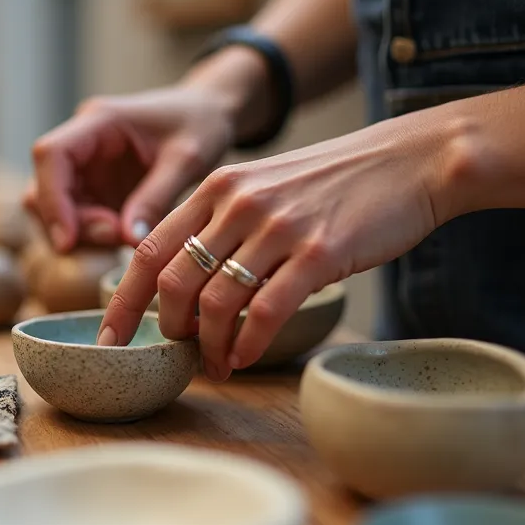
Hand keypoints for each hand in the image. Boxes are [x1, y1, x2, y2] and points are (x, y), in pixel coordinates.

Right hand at [25, 85, 235, 251]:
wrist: (208, 114)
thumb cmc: (200, 124)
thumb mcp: (187, 159)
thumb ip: (157, 197)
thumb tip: (128, 238)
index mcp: (99, 122)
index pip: (50, 155)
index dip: (51, 198)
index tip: (68, 239)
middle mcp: (82, 143)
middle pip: (45, 187)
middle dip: (70, 222)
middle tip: (115, 237)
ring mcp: (86, 167)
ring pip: (56, 208)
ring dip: (81, 232)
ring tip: (125, 236)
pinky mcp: (95, 188)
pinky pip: (77, 218)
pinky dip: (94, 235)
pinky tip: (126, 235)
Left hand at [99, 111, 468, 379]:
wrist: (412, 159)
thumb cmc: (337, 183)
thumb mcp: (265, 186)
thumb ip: (222, 221)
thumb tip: (185, 280)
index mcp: (217, 187)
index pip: (148, 248)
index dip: (124, 299)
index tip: (111, 338)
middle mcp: (238, 203)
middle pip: (174, 280)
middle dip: (168, 328)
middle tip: (180, 352)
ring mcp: (278, 227)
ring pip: (217, 301)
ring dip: (210, 345)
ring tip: (218, 365)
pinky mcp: (319, 253)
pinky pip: (266, 311)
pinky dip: (249, 343)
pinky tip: (246, 357)